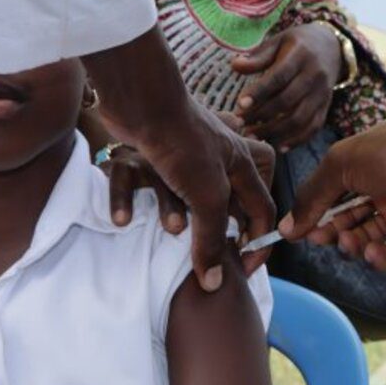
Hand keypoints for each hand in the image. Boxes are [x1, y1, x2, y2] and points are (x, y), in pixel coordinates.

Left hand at [84, 27, 276, 291]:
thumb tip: (214, 284)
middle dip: (217, 230)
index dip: (258, 243)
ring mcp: (187, 153)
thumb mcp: (208, 197)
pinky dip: (134, 200)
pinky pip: (149, 183)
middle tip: (206, 255)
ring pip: (189, 195)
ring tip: (166, 232)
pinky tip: (123, 216)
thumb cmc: (184, 144)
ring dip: (176, 216)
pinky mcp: (154, 150)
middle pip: (229, 203)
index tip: (243, 269)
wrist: (141, 101)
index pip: (263, 211)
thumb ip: (212, 240)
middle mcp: (219, 157)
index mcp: (243, 165)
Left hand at [231, 22, 344, 150]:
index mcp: (300, 56)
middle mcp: (314, 76)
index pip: (279, 77)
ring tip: (252, 135)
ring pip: (300, 119)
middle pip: (288, 101)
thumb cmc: (296, 44)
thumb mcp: (278, 42)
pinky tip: (278, 147)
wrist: (331, 46)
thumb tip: (234, 65)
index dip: (259, 92)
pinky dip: (297, 140)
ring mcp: (322, 93)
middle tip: (240, 123)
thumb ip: (258, 56)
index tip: (240, 105)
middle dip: (261, 115)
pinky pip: (313, 128)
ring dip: (275, 131)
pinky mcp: (326, 106)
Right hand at [278, 109, 385, 271]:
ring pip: (365, 238)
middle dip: (330, 229)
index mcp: (370, 165)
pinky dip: (375, 259)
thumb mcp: (340, 165)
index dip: (316, 209)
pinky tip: (370, 251)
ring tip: (347, 242)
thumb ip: (312, 196)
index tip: (296, 228)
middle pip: (348, 218)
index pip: (336, 190)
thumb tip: (287, 227)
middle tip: (316, 237)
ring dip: (350, 243)